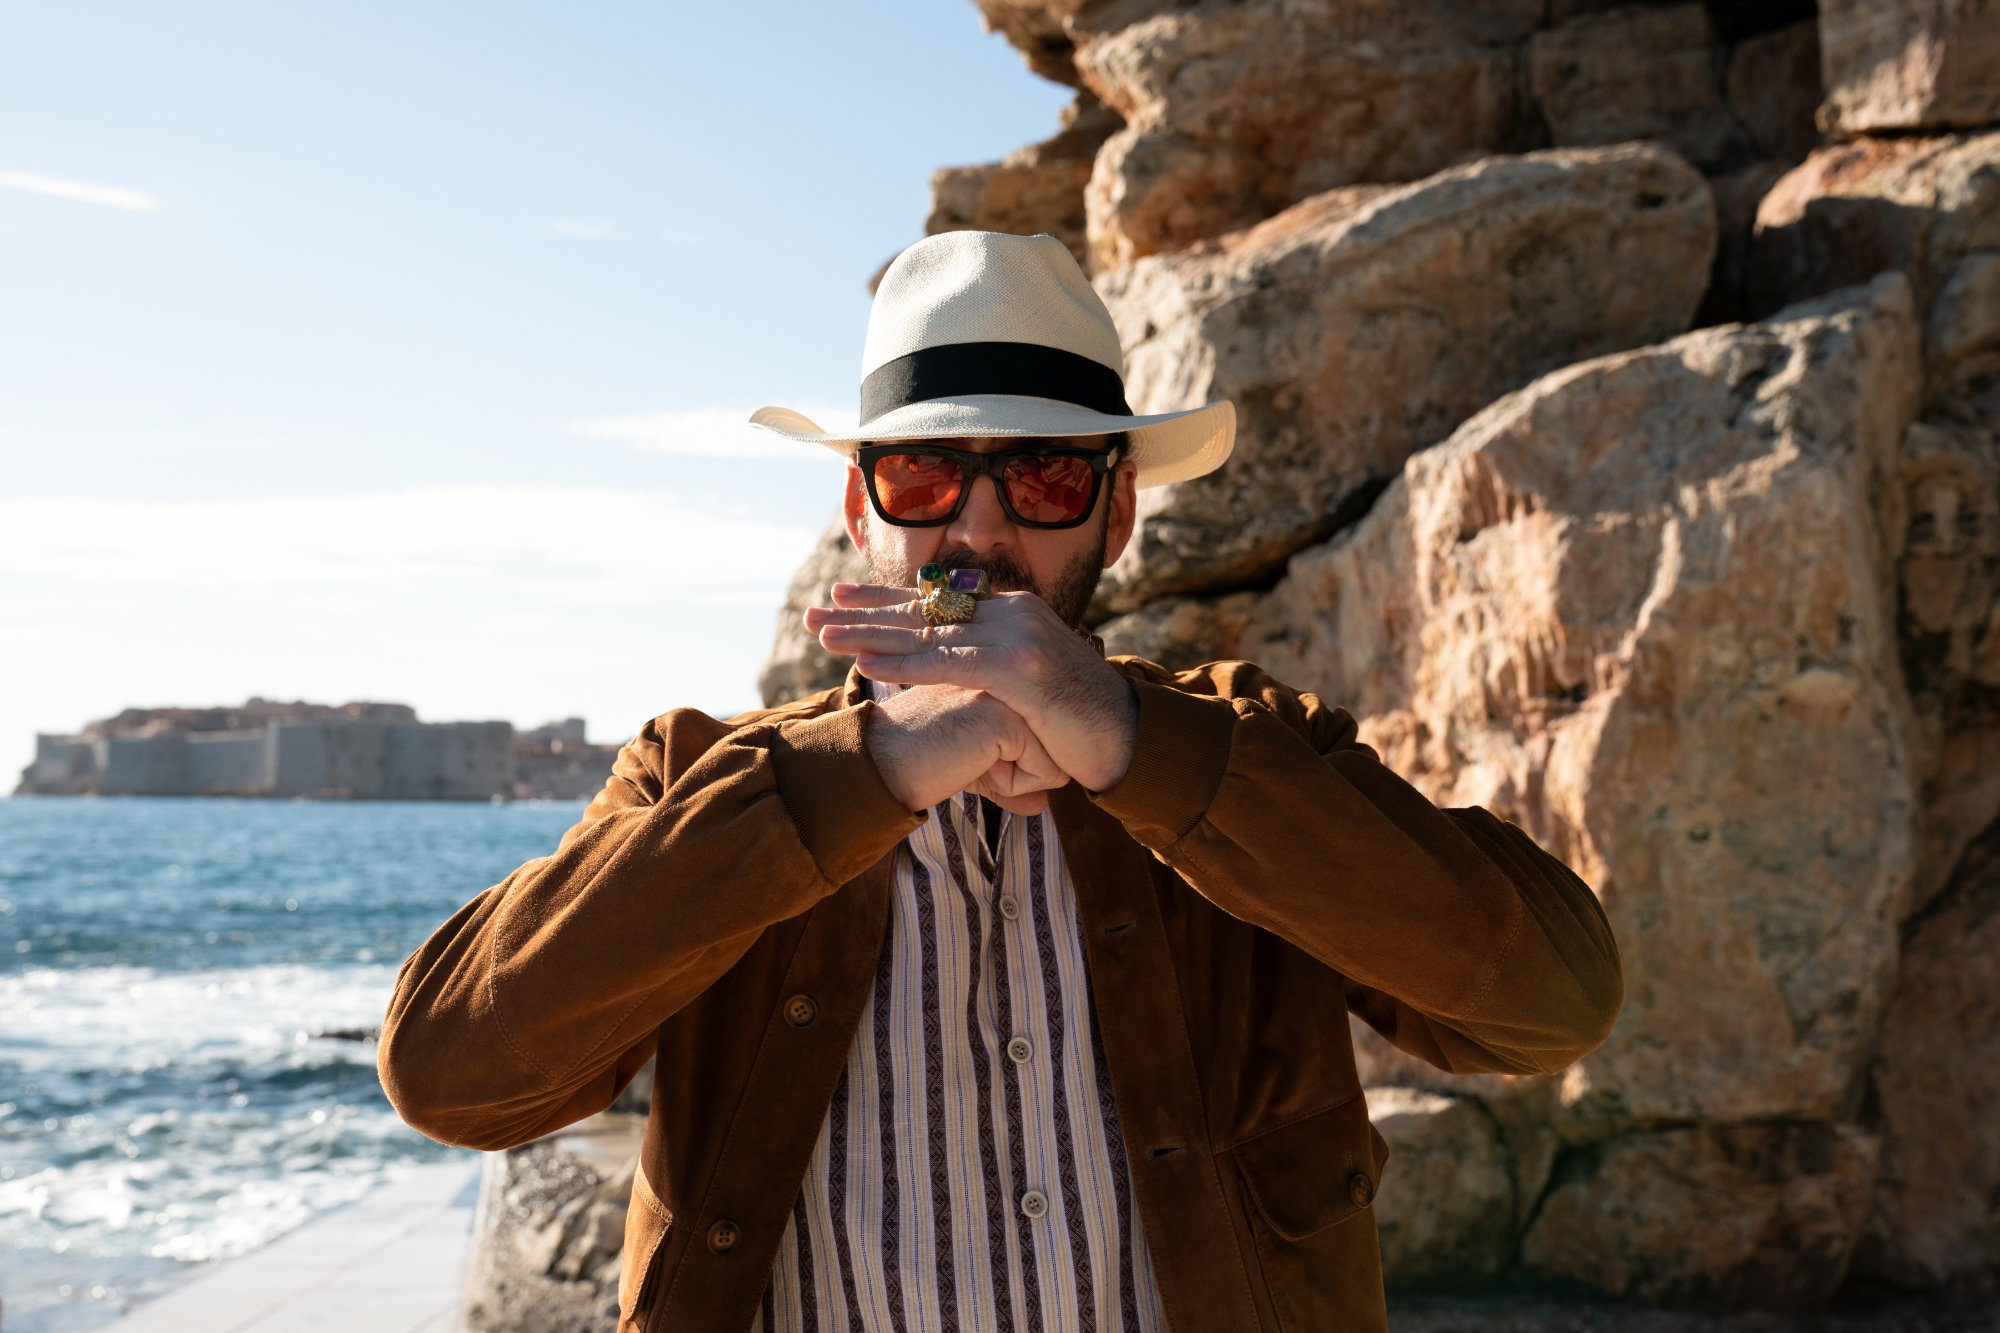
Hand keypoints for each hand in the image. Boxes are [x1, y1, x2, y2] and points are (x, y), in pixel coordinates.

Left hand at [806, 581, 1140, 792]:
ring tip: (824, 636)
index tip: (841, 598)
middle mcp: (1012, 612)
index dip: (885, 600)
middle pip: (923, 611)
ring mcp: (1017, 635)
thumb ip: (990, 675)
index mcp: (1012, 611)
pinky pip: (951, 663)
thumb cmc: (1077, 721)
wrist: (1128, 736)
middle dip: (863, 613)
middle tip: (815, 614)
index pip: (937, 601)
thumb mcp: (1028, 686)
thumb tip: (953, 685)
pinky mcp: (1021, 667)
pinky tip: (868, 665)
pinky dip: (907, 664)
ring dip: (870, 636)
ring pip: (929, 634)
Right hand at [859, 683, 1069, 815]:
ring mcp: (1010, 693)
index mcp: (1001, 676)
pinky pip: (1046, 772)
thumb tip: (1041, 805)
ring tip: (965, 757)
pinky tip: (969, 764)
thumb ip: (1011, 781)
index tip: (963, 750)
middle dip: (1014, 770)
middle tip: (961, 755)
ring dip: (1011, 778)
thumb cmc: (921, 764)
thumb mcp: (975, 768)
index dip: (1008, 762)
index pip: (1041, 732)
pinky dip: (1010, 786)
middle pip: (1053, 746)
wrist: (881, 766)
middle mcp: (1009, 677)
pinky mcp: (1008, 717)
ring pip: (1054, 760)